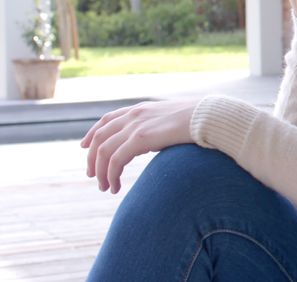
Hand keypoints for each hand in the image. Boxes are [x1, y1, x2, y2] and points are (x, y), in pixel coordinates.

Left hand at [80, 99, 198, 193]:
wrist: (210, 117)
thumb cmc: (199, 122)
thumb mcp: (172, 121)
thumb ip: (157, 128)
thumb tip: (155, 142)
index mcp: (141, 109)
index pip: (107, 119)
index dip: (92, 133)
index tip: (84, 147)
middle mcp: (134, 114)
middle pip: (99, 137)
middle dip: (92, 159)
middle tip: (92, 176)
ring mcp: (136, 125)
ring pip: (104, 151)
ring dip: (100, 172)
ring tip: (105, 187)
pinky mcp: (140, 138)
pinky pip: (116, 160)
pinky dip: (111, 175)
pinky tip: (115, 187)